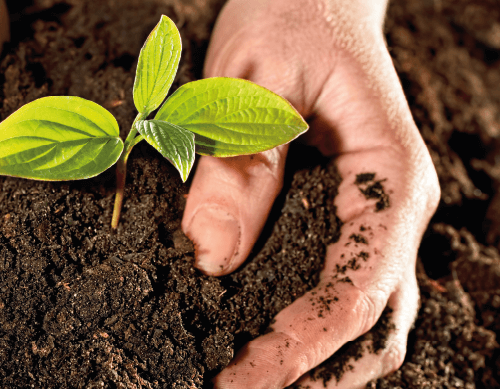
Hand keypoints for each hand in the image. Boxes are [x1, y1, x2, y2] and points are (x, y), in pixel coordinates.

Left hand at [183, 0, 438, 386]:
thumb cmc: (291, 17)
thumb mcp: (250, 78)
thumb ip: (238, 165)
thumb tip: (210, 257)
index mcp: (388, 176)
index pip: (359, 287)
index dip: (303, 345)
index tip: (243, 380)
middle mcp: (391, 209)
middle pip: (375, 325)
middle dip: (311, 374)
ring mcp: (371, 220)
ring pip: (367, 322)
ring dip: (315, 366)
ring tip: (246, 382)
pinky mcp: (343, 220)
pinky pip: (338, 292)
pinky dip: (308, 332)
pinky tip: (260, 342)